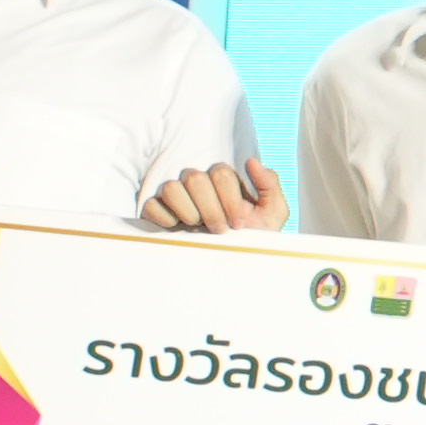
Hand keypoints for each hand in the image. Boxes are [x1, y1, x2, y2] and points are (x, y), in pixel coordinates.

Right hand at [139, 158, 283, 236]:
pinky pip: (152, 206)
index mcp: (223, 179)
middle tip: (220, 230)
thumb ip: (269, 185)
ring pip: (171, 188)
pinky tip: (178, 229)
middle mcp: (198, 183)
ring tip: (198, 228)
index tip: (238, 224)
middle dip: (210, 210)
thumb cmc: (254, 236)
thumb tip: (251, 161)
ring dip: (187, 212)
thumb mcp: (273, 214)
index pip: (220, 173)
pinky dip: (165, 219)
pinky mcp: (159, 211)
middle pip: (195, 179)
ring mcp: (177, 196)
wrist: (236, 263)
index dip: (229, 200)